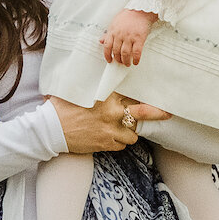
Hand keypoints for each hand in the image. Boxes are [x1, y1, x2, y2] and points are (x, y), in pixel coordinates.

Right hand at [48, 94, 170, 153]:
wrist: (50, 130)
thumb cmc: (61, 108)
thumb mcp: (79, 90)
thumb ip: (93, 84)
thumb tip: (100, 74)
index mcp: (107, 96)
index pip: (132, 94)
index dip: (142, 96)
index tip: (155, 95)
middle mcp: (113, 112)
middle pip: (143, 112)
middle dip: (158, 113)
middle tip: (168, 113)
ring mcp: (111, 130)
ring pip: (133, 135)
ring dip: (129, 133)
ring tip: (121, 129)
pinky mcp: (106, 144)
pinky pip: (121, 145)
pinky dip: (118, 143)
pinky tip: (110, 137)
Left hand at [100, 8, 159, 65]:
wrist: (140, 10)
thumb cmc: (128, 16)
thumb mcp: (114, 23)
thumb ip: (108, 33)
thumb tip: (101, 41)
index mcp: (113, 31)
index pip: (107, 46)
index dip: (107, 55)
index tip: (109, 60)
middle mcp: (120, 35)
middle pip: (116, 51)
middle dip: (118, 59)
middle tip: (120, 62)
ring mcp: (129, 37)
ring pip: (125, 53)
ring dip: (125, 61)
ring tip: (127, 63)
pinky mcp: (139, 38)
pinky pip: (136, 52)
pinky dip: (135, 58)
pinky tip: (135, 61)